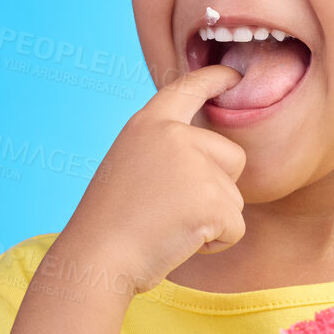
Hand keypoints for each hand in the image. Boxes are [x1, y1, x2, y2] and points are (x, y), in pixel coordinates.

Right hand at [59, 64, 248, 298]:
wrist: (97, 259)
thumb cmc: (110, 224)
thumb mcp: (132, 167)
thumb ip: (167, 152)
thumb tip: (210, 158)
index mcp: (149, 124)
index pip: (187, 89)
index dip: (214, 79)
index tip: (233, 74)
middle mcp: (175, 136)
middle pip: (233, 157)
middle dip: (217, 188)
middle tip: (170, 210)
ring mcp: (196, 166)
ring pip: (235, 197)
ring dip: (212, 220)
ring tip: (168, 227)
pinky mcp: (212, 200)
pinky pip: (236, 227)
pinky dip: (216, 243)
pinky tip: (180, 242)